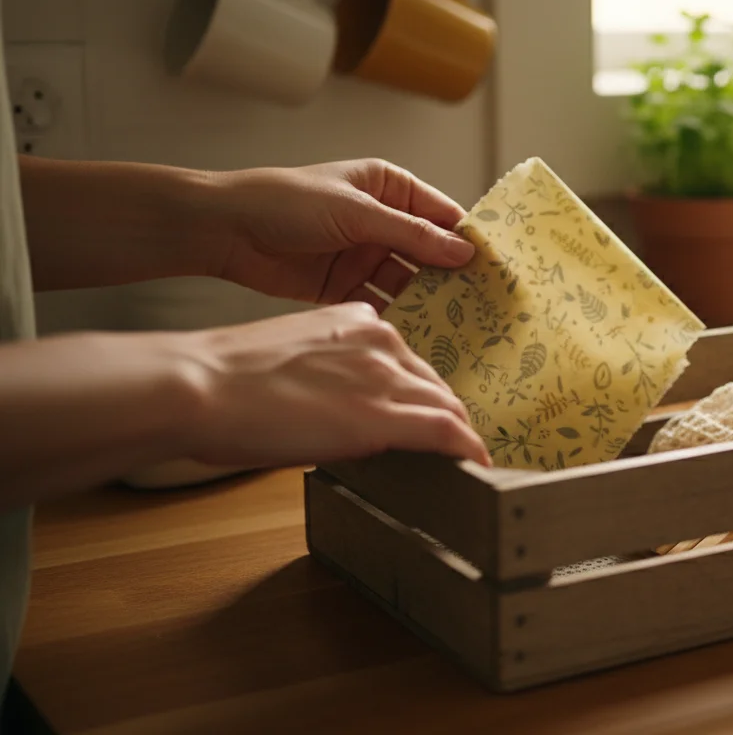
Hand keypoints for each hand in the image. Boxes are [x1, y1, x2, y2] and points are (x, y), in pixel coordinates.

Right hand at [183, 302, 489, 467]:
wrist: (199, 386)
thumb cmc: (224, 380)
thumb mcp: (292, 359)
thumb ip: (330, 374)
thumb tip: (341, 410)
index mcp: (357, 322)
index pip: (407, 361)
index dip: (418, 394)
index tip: (423, 415)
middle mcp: (381, 342)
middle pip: (433, 385)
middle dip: (443, 417)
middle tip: (451, 446)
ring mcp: (386, 377)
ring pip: (446, 407)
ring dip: (458, 437)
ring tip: (466, 462)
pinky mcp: (384, 416)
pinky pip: (446, 432)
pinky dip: (467, 449)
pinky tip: (478, 465)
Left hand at [209, 158, 475, 307]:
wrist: (224, 230)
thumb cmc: (287, 202)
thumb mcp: (357, 213)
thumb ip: (412, 235)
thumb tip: (465, 252)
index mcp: (390, 188)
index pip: (443, 216)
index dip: (470, 241)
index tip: (499, 270)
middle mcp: (383, 222)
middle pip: (431, 254)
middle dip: (455, 279)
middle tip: (487, 309)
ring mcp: (364, 256)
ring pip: (409, 283)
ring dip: (429, 303)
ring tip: (459, 329)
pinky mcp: (346, 288)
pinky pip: (383, 304)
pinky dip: (399, 319)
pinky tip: (420, 338)